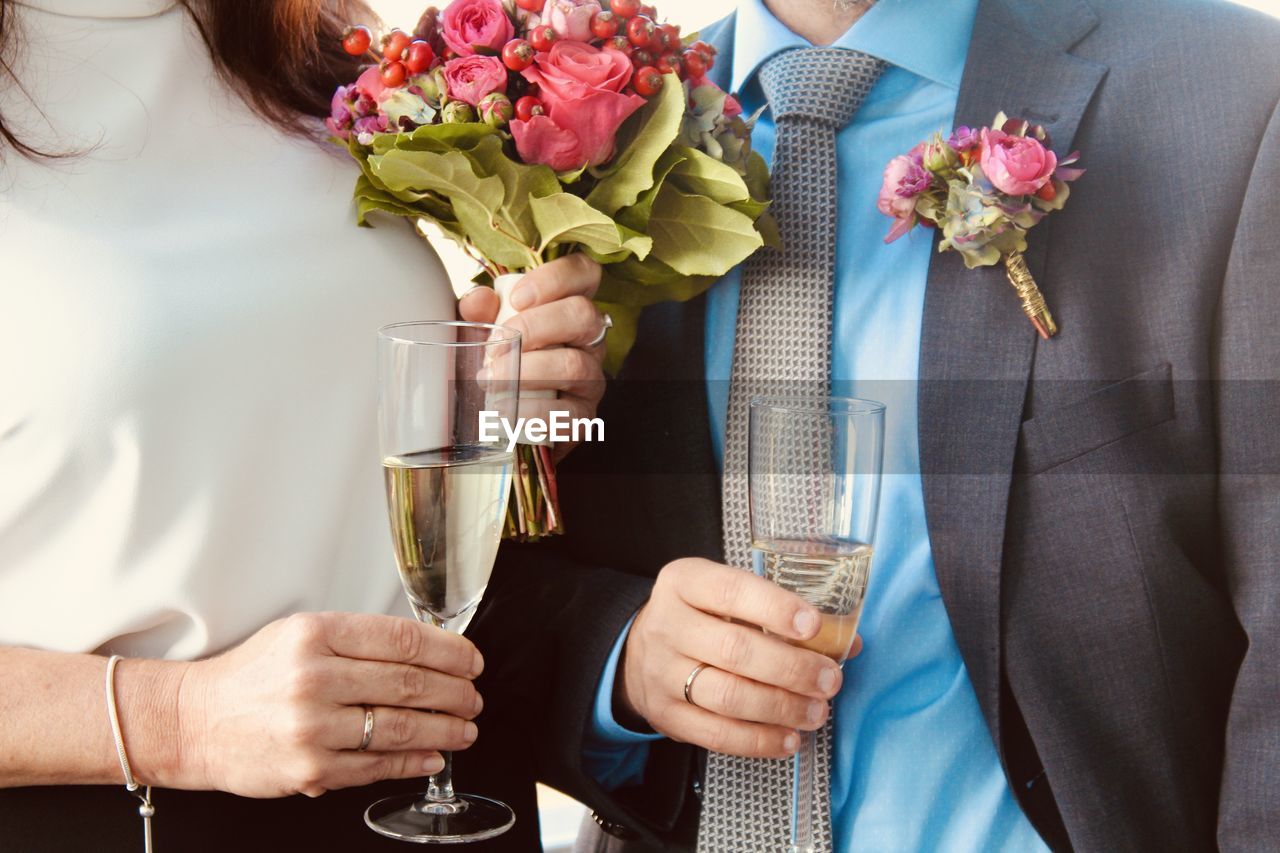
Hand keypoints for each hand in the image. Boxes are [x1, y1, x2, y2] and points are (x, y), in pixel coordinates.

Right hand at [178, 612, 483, 797]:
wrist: (193, 721)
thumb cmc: (253, 675)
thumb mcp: (299, 634)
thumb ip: (356, 639)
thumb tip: (426, 651)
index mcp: (316, 634)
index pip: (402, 638)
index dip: (449, 651)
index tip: (470, 660)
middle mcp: (314, 677)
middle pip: (409, 682)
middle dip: (455, 691)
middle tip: (474, 695)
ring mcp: (312, 726)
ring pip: (400, 727)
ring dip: (444, 729)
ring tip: (465, 727)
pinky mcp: (310, 768)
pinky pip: (377, 765)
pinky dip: (413, 761)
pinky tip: (433, 755)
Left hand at [459, 255, 606, 460]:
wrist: (502, 421)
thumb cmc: (498, 365)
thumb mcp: (485, 332)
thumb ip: (480, 312)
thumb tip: (477, 300)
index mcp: (568, 307)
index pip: (585, 273)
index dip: (556, 278)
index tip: (517, 298)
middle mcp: (589, 340)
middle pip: (582, 315)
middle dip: (535, 327)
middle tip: (495, 347)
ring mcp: (591, 378)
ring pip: (575, 364)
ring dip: (529, 370)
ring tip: (491, 380)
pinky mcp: (583, 417)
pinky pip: (568, 413)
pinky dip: (532, 411)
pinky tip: (505, 412)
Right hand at [619, 559, 858, 758]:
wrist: (638, 650)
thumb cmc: (699, 617)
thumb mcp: (726, 596)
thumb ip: (780, 611)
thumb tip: (847, 641)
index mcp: (684, 583)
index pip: (730, 591)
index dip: (774, 608)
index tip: (813, 625)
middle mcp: (667, 626)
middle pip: (734, 650)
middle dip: (791, 668)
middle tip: (829, 679)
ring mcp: (662, 673)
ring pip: (728, 696)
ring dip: (781, 707)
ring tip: (816, 711)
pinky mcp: (666, 715)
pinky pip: (716, 734)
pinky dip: (759, 741)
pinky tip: (789, 738)